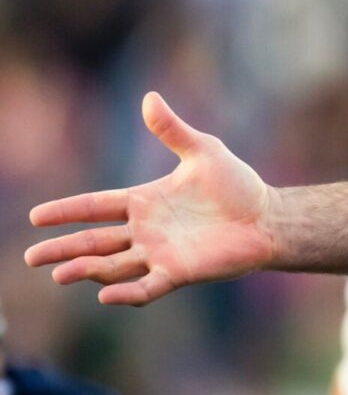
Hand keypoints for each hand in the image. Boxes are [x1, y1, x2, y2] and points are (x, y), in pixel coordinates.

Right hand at [25, 93, 276, 305]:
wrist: (268, 217)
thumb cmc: (237, 186)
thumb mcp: (203, 151)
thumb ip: (173, 130)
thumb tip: (149, 97)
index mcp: (143, 201)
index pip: (95, 206)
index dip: (66, 211)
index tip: (36, 217)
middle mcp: (145, 230)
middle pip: (94, 241)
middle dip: (63, 250)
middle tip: (31, 258)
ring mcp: (160, 254)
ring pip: (113, 266)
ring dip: (87, 271)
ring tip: (59, 275)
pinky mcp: (179, 272)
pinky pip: (148, 286)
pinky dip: (127, 293)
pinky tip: (104, 297)